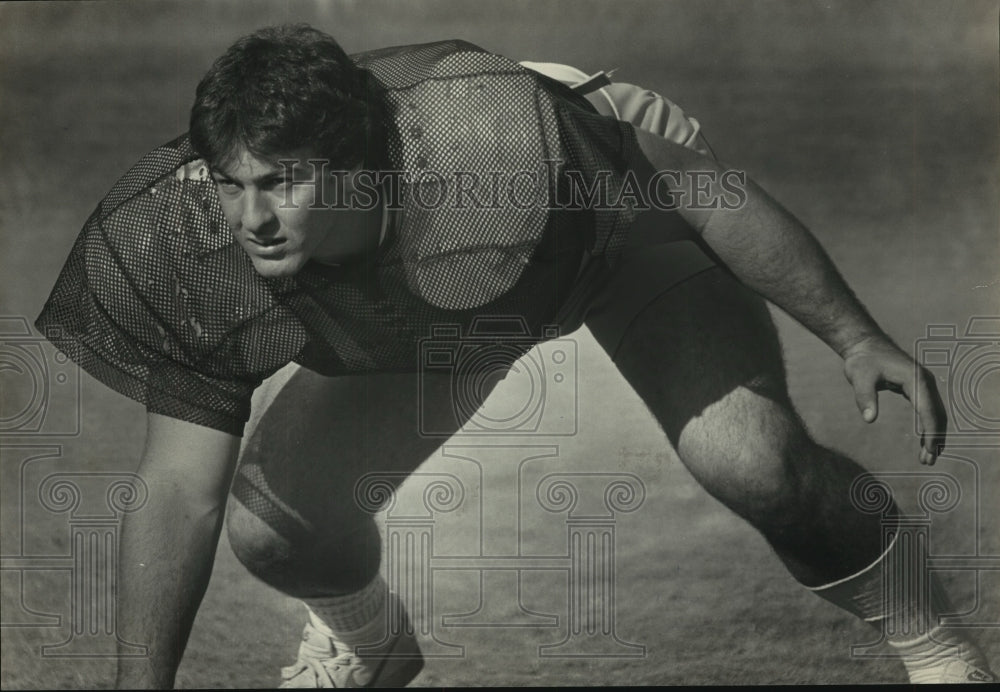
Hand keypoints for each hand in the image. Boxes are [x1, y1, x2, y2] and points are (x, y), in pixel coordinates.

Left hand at [842, 336, 947, 464]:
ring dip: (934, 434)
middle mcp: (925, 381)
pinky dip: (929, 426)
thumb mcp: (859, 378)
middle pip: (936, 414)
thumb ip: (865, 398)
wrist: (865, 345)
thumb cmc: (862, 362)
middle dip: (934, 438)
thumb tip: (869, 419)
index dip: (930, 432)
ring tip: (927, 458)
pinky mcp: (919, 387)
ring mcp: (924, 383)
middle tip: (928, 461)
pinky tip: (924, 441)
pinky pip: (928, 409)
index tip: (929, 451)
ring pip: (935, 413)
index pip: (928, 410)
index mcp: (915, 379)